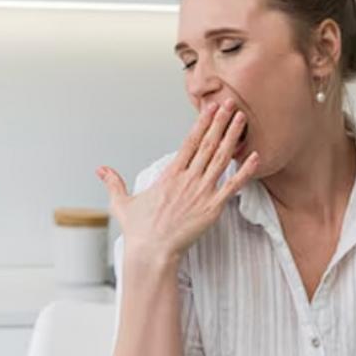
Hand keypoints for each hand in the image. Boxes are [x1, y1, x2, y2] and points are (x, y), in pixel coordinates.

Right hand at [96, 99, 259, 263]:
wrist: (152, 252)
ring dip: (232, 137)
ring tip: (242, 119)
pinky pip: (232, 186)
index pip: (189, 142)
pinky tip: (254, 156)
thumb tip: (101, 170)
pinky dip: (245, 171)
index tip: (211, 108)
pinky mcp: (212, 208)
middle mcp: (187, 179)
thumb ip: (114, 183)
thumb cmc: (139, 231)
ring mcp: (201, 193)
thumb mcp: (122, 204)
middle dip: (221, 122)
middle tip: (232, 103)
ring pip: (221, 159)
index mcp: (169, 175)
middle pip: (208, 144)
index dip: (202, 123)